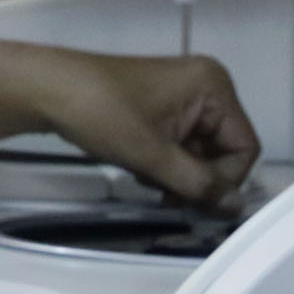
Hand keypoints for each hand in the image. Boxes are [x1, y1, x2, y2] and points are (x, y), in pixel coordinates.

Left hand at [0, 41, 261, 207]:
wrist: (50, 90)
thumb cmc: (103, 114)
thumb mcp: (154, 157)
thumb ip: (199, 184)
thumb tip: (234, 207)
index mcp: (214, 87)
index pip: (244, 147)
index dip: (225, 181)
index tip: (193, 200)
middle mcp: (207, 86)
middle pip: (224, 150)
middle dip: (199, 178)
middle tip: (167, 195)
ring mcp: (185, 94)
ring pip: (202, 152)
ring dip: (181, 174)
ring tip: (149, 178)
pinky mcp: (164, 104)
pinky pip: (182, 143)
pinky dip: (168, 162)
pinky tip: (143, 168)